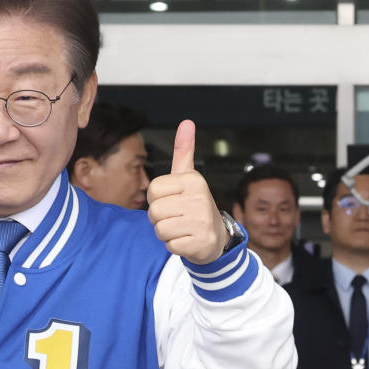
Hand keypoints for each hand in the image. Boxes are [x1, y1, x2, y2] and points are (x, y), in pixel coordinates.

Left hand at [147, 120, 226, 264]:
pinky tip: (187, 240)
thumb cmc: (194, 204)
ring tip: (181, 228)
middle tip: (177, 217)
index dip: (157, 200)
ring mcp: (201, 221)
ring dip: (166, 233)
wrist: (216, 237)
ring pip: (160, 229)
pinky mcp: (200, 243)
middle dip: (160, 218)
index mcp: (193, 180)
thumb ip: (184, 151)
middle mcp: (200, 198)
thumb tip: (187, 122)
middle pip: (154, 211)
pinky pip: (169, 245)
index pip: (152, 191)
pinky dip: (174, 246)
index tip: (172, 201)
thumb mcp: (189, 177)